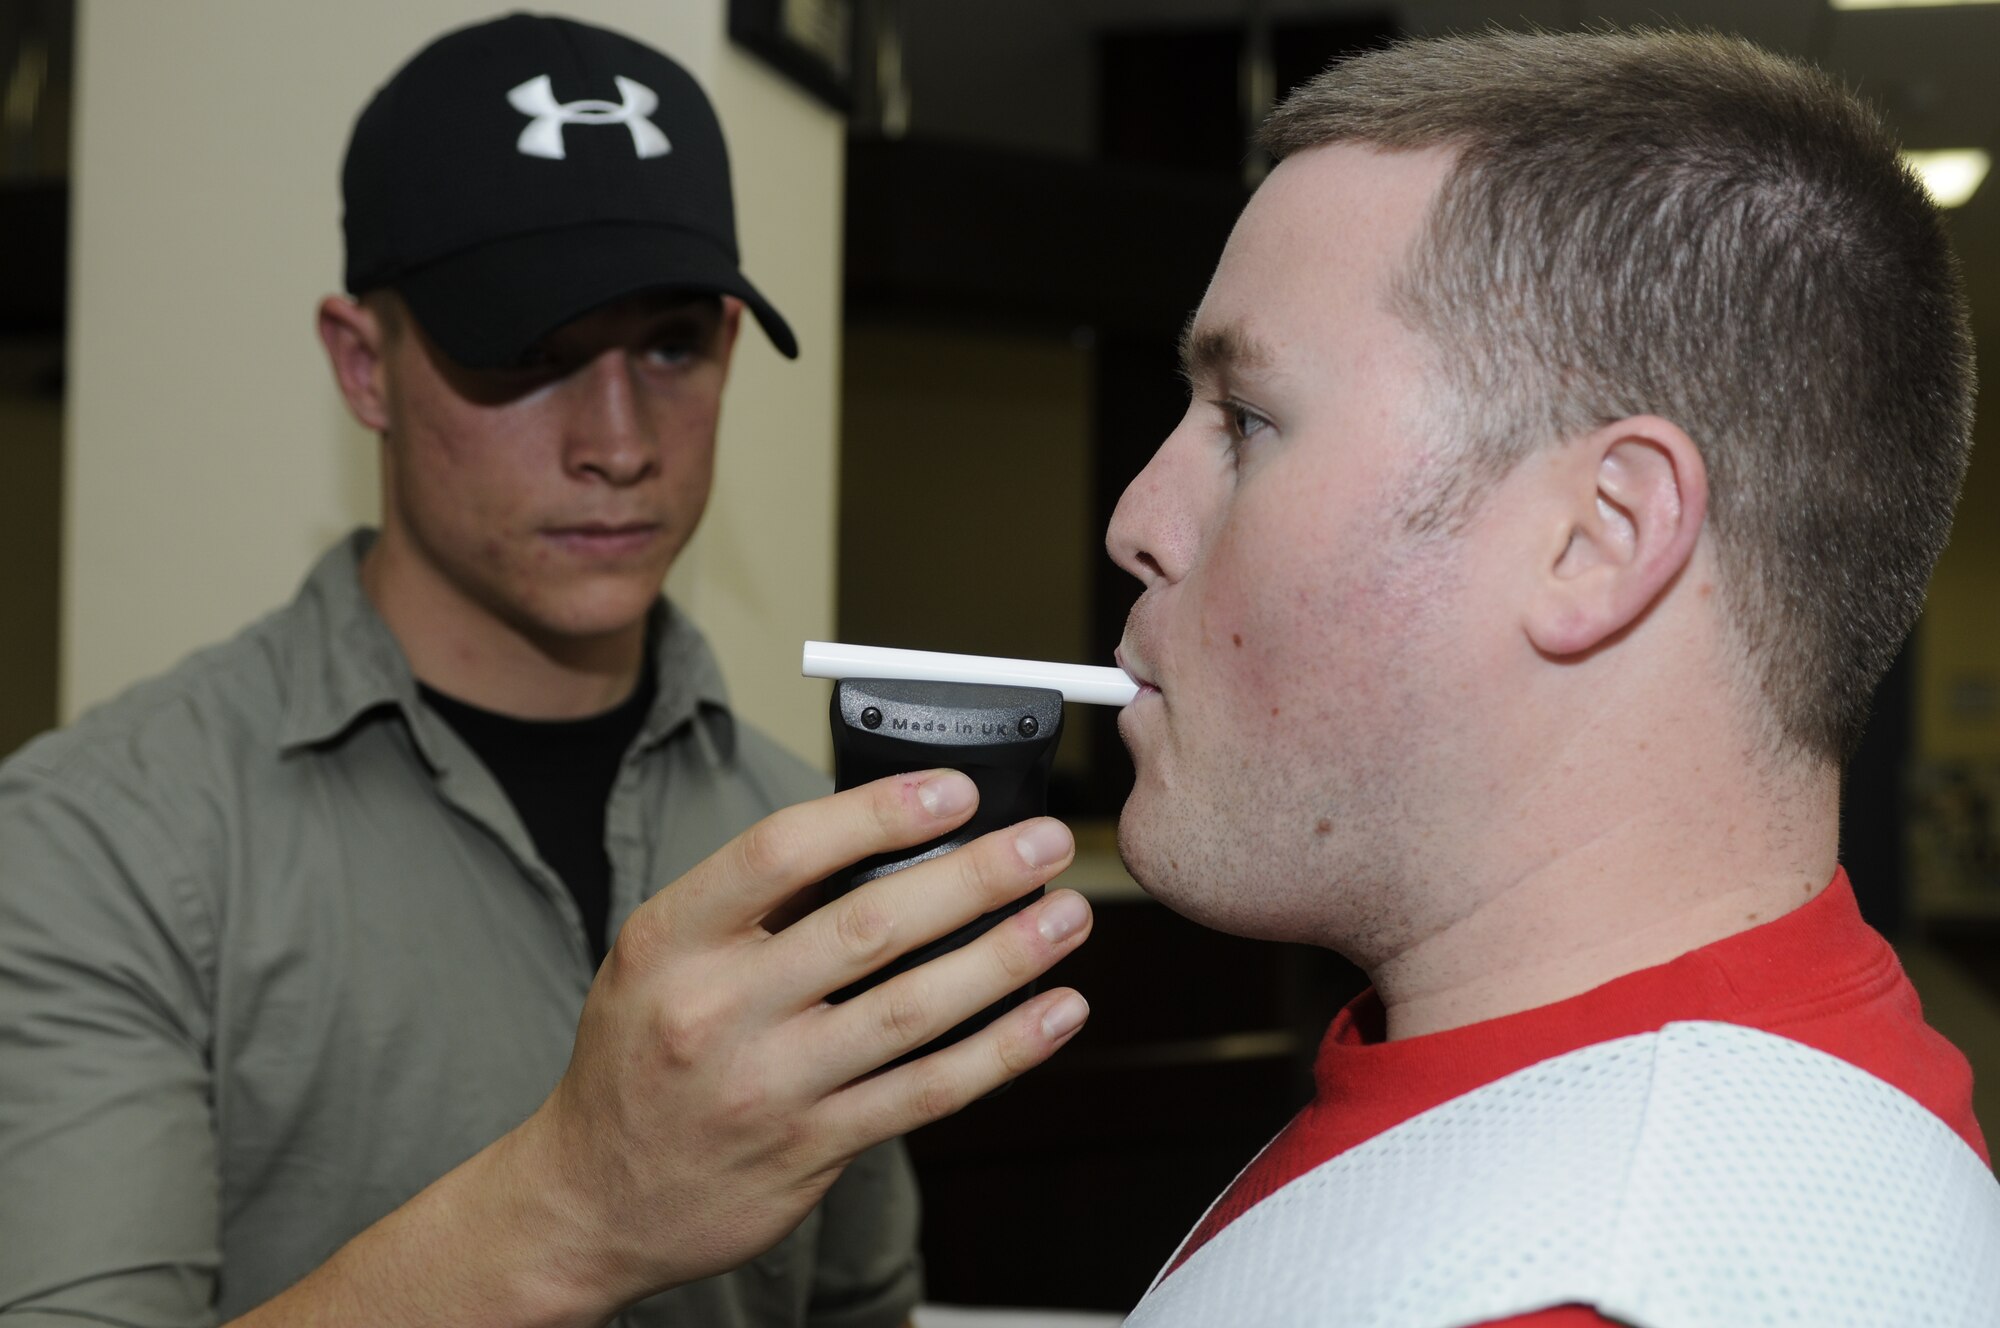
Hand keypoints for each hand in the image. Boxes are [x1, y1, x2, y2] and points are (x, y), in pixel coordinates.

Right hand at [515, 768, 1091, 1307]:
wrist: (591, 1197)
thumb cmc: (641, 1053)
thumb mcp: (659, 956)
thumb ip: (754, 906)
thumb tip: (884, 836)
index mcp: (672, 940)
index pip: (782, 852)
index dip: (878, 812)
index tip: (955, 789)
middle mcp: (717, 1010)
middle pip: (867, 927)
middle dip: (974, 877)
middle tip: (1046, 843)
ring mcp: (768, 1086)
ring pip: (911, 1011)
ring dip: (1006, 958)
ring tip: (1068, 916)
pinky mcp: (812, 1148)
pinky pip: (925, 1091)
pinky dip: (1002, 1051)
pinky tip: (1054, 1013)